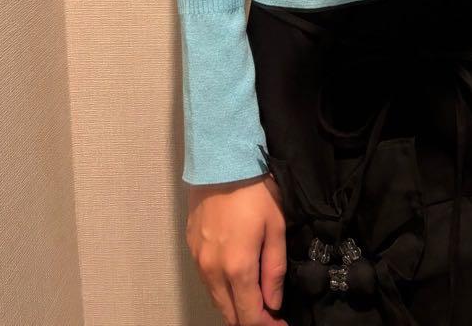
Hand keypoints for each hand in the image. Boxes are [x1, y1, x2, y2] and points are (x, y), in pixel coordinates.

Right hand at [186, 174, 286, 325]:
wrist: (221, 161)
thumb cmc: (255, 191)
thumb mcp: (275, 227)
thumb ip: (274, 268)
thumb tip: (274, 302)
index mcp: (237, 268)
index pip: (249, 316)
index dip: (267, 325)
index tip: (281, 324)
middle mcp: (212, 271)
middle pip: (229, 314)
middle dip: (250, 319)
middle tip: (269, 313)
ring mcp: (198, 260)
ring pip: (215, 298)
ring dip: (234, 305)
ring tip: (254, 298)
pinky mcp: (190, 247)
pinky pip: (206, 279)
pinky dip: (221, 287)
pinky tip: (234, 278)